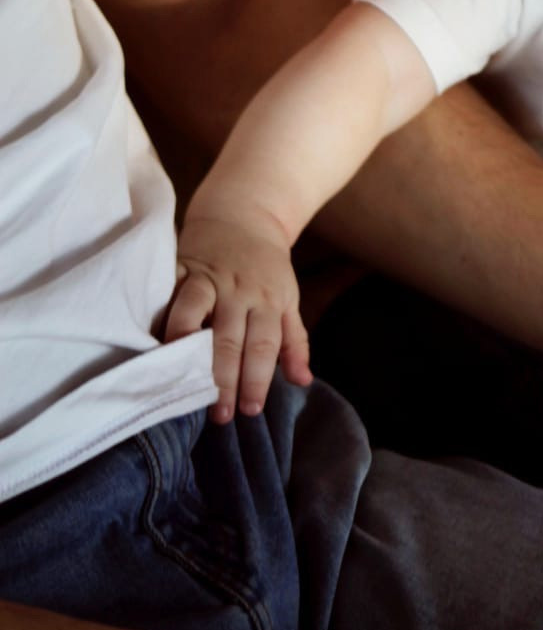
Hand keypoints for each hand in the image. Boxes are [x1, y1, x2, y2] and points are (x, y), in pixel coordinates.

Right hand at [165, 212, 311, 420]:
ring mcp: (206, 277)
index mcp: (268, 300)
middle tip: (218, 413)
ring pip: (193, 313)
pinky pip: (167, 293)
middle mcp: (238, 290)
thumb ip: (294, 341)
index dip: (257, 379)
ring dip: (184, 348)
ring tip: (177, 379)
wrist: (242, 215)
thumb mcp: (288, 300)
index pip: (263, 345)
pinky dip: (158, 316)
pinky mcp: (180, 267)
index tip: (250, 410)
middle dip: (223, 378)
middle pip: (229, 338)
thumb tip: (303, 382)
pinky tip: (151, 343)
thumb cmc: (266, 268)